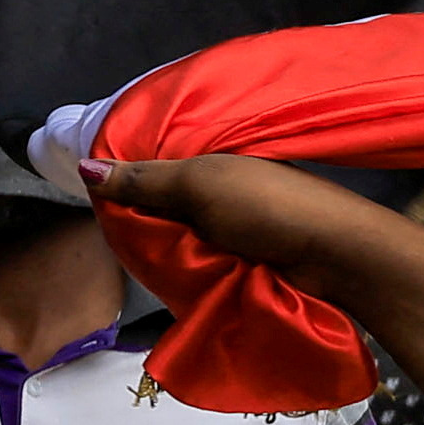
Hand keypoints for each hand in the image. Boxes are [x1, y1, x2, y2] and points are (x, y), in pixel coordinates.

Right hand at [82, 152, 385, 278]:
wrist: (337, 256)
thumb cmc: (271, 208)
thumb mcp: (200, 185)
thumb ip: (146, 179)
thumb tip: (86, 166)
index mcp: (215, 153)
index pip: (156, 159)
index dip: (125, 174)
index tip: (91, 192)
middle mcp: (223, 183)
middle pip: (164, 199)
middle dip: (140, 213)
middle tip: (109, 230)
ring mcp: (236, 220)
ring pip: (181, 231)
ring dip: (163, 242)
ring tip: (133, 252)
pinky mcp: (245, 253)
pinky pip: (201, 255)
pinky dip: (185, 262)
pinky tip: (164, 270)